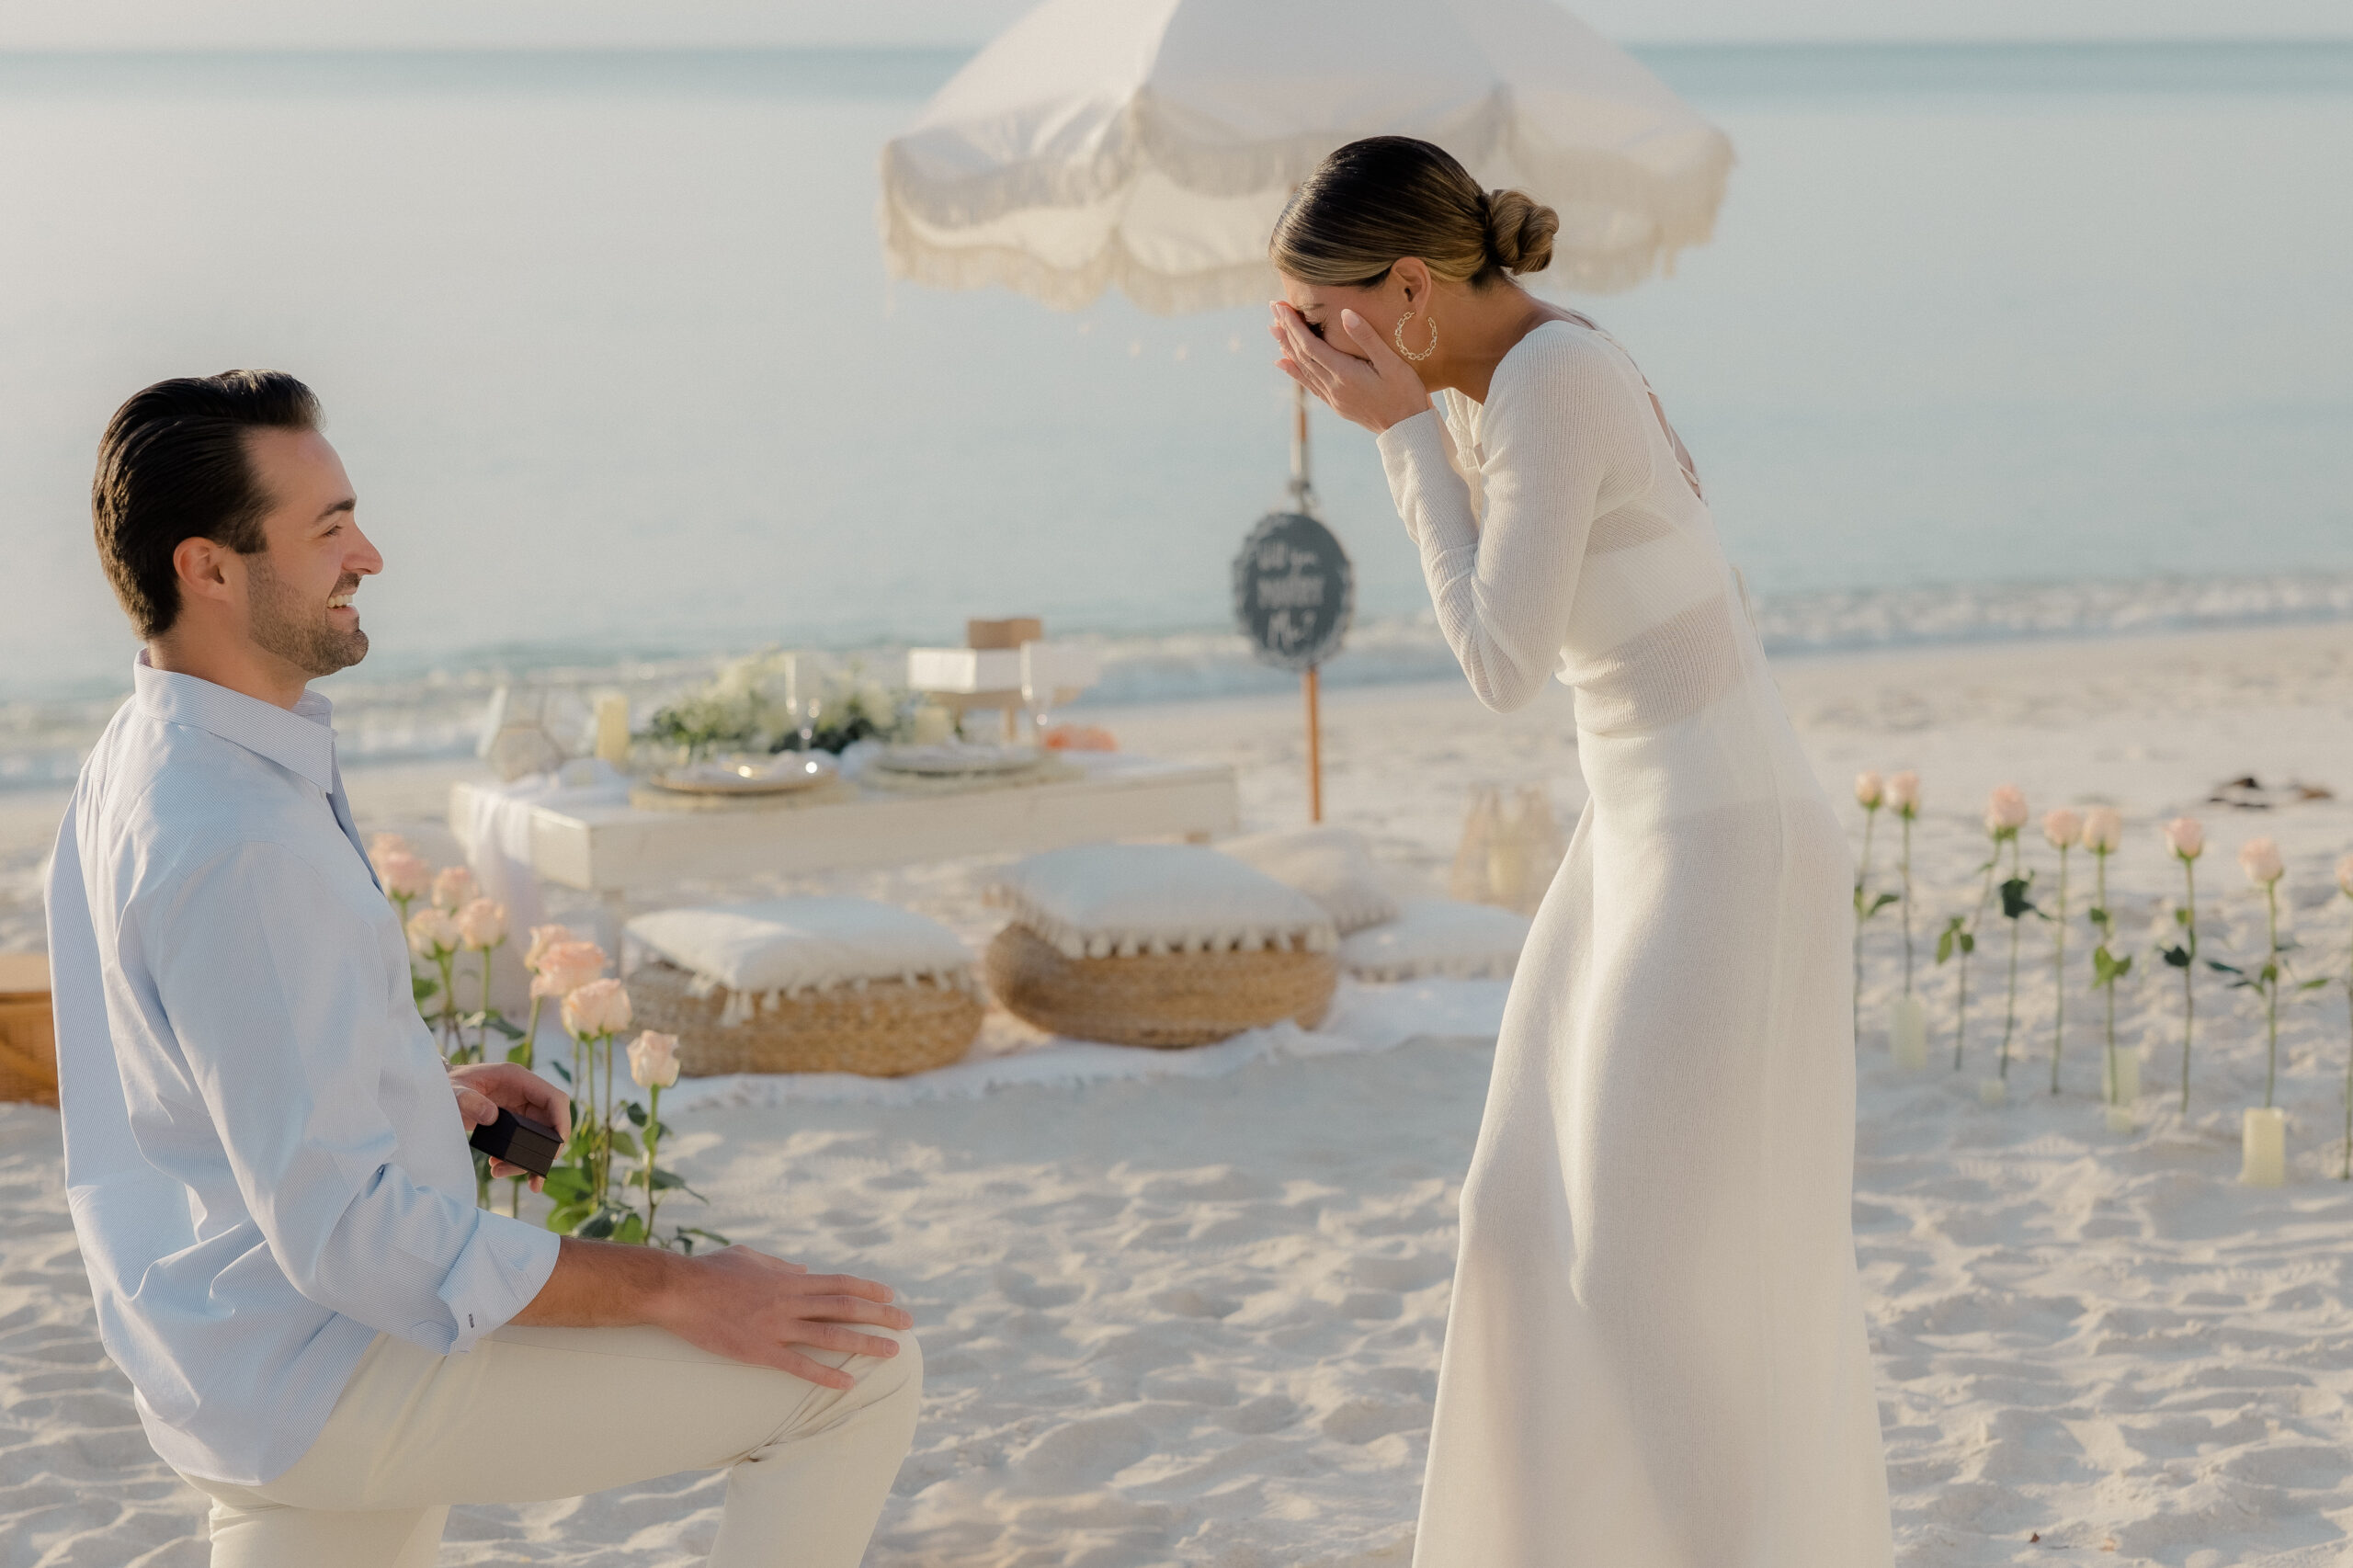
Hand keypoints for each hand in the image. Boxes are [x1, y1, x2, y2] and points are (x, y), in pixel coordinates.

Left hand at [448, 1062, 570, 1190]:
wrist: (435, 1090)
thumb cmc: (445, 1085)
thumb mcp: (453, 1091)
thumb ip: (469, 1100)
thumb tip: (492, 1116)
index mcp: (517, 1078)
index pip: (554, 1098)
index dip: (562, 1121)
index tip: (557, 1146)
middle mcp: (523, 1093)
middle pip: (550, 1122)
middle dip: (544, 1149)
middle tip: (532, 1173)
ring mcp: (519, 1107)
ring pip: (538, 1136)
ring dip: (526, 1158)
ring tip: (500, 1171)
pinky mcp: (511, 1121)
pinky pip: (524, 1141)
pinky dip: (517, 1158)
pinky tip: (500, 1168)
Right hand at [654, 1246, 912, 1388]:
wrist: (677, 1290)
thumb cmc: (710, 1271)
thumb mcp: (750, 1257)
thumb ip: (780, 1265)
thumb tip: (804, 1270)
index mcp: (788, 1280)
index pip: (839, 1283)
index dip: (868, 1289)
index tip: (892, 1295)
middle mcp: (789, 1301)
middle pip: (845, 1308)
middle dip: (880, 1315)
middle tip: (908, 1322)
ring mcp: (776, 1327)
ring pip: (830, 1335)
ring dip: (865, 1343)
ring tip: (893, 1352)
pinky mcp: (758, 1351)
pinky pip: (799, 1366)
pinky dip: (825, 1375)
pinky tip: (848, 1383)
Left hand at [1269, 301, 1431, 433]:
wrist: (1408, 429)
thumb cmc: (1405, 393)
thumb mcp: (1391, 362)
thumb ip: (1367, 337)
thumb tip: (1345, 313)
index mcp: (1344, 373)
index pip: (1310, 345)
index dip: (1294, 325)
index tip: (1281, 307)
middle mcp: (1333, 386)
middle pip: (1302, 355)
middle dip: (1286, 331)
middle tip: (1273, 309)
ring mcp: (1333, 397)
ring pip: (1303, 369)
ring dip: (1287, 348)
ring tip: (1274, 330)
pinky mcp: (1337, 404)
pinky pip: (1309, 384)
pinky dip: (1294, 371)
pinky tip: (1284, 363)